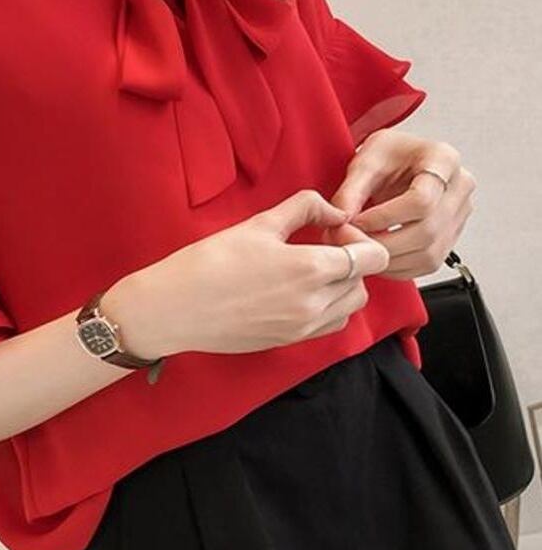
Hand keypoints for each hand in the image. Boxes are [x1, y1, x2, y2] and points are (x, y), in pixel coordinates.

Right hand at [105, 190, 389, 358]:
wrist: (174, 309)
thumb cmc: (211, 262)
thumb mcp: (260, 223)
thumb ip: (306, 208)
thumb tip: (333, 210)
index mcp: (313, 270)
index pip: (374, 257)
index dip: (359, 238)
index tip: (330, 231)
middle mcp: (315, 304)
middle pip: (364, 283)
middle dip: (352, 263)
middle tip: (318, 247)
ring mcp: (302, 328)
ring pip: (349, 308)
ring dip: (341, 287)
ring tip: (308, 272)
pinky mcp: (288, 342)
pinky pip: (327, 326)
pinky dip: (326, 308)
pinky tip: (296, 292)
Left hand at [329, 129, 476, 280]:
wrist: (401, 161)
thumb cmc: (388, 155)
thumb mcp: (365, 161)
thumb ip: (351, 191)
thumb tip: (342, 222)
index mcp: (444, 159)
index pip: (421, 200)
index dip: (384, 217)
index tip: (356, 222)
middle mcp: (460, 187)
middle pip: (427, 231)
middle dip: (384, 243)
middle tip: (354, 243)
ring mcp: (460, 214)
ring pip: (429, 254)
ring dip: (390, 260)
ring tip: (363, 249)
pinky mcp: (451, 236)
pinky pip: (428, 264)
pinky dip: (398, 267)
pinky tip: (378, 255)